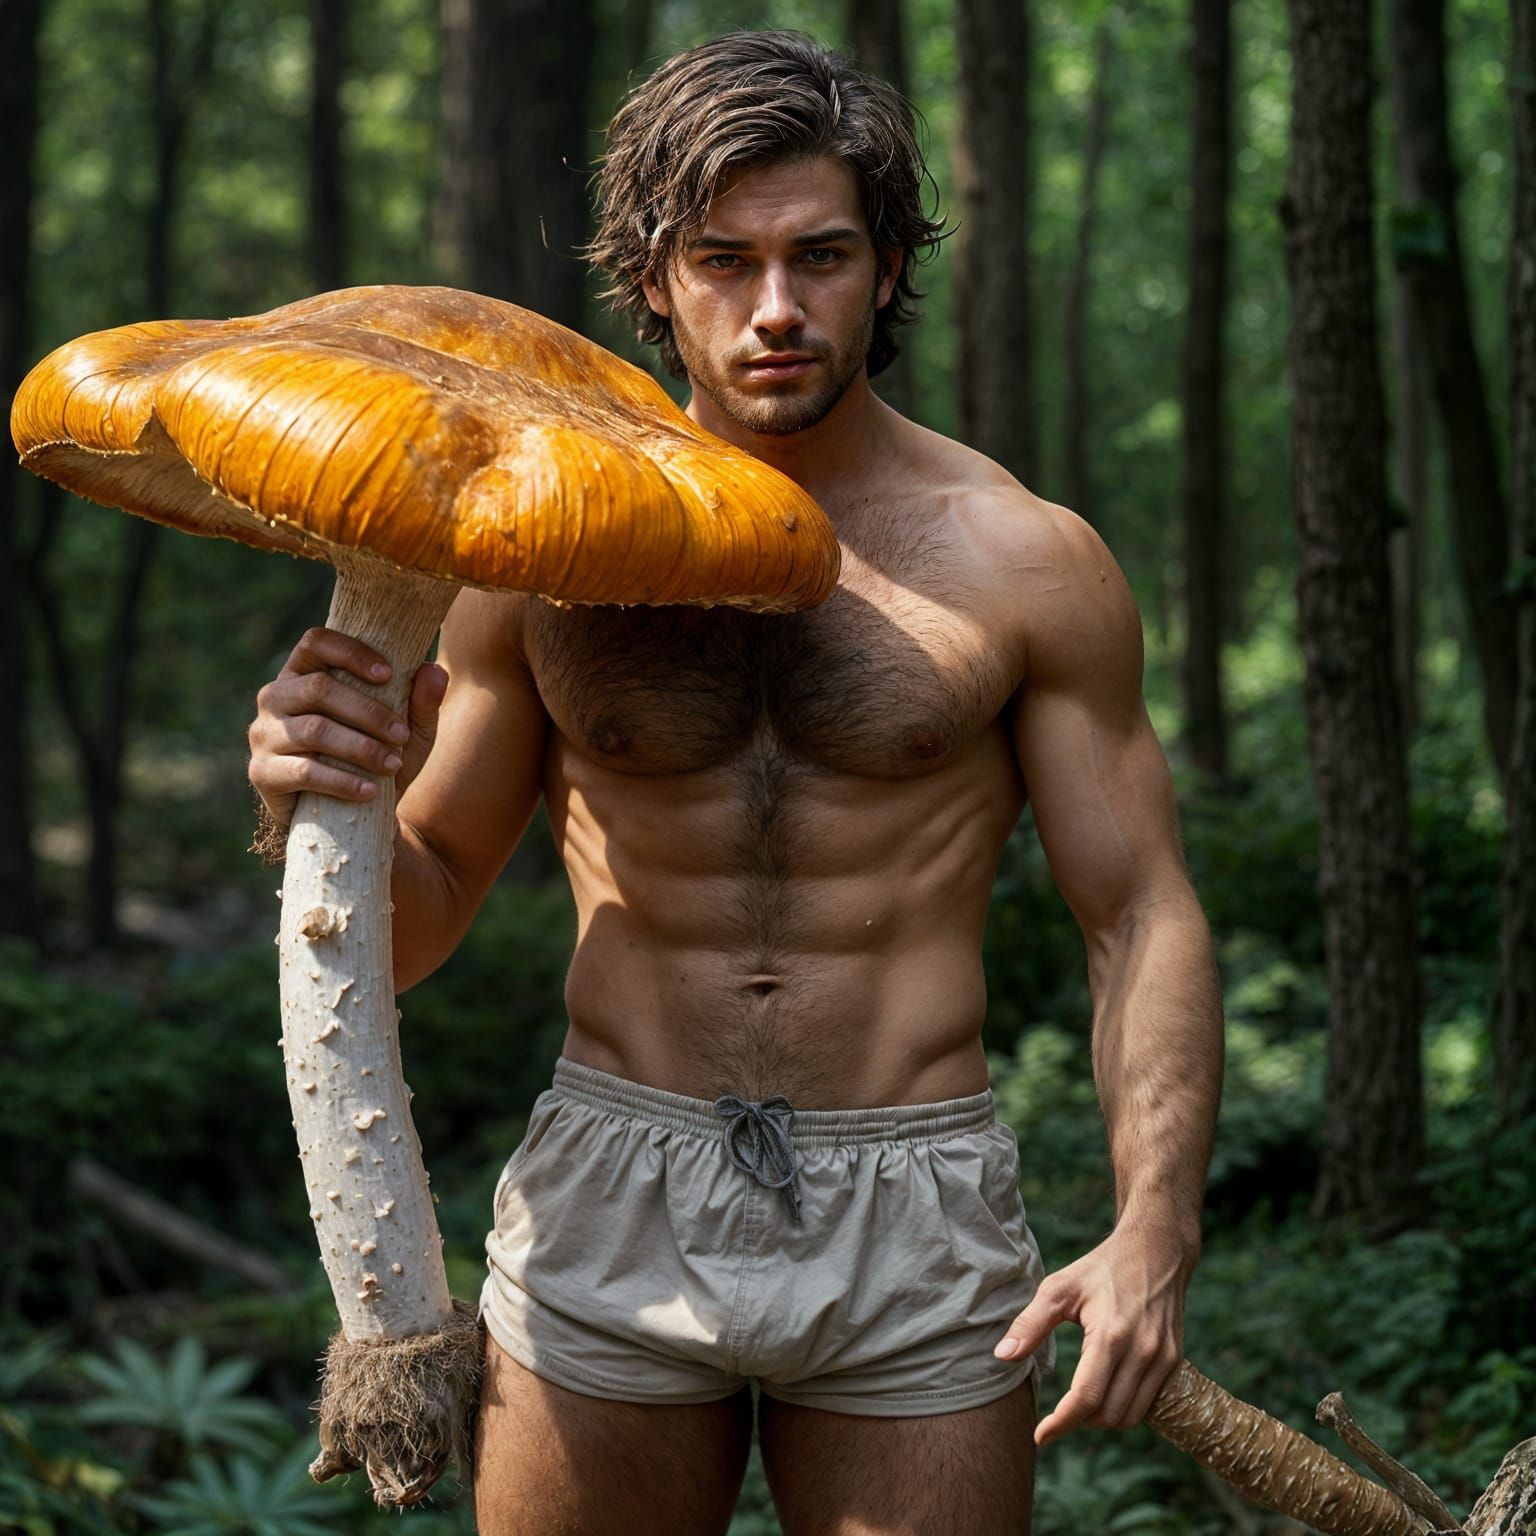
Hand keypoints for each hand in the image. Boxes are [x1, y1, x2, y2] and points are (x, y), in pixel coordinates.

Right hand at [246, 626, 448, 831]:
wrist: (350, 818)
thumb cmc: (377, 760)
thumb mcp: (409, 733)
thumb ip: (422, 703)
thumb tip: (435, 671)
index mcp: (304, 673)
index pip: (316, 642)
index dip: (351, 652)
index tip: (389, 674)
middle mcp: (276, 697)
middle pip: (319, 688)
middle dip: (368, 712)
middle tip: (402, 735)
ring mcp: (264, 733)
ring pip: (314, 730)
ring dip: (360, 748)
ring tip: (393, 764)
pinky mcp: (262, 771)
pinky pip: (304, 771)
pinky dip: (342, 780)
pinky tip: (369, 790)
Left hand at [992, 1225, 1191, 1446]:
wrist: (1156, 1250)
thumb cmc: (1101, 1268)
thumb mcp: (1059, 1288)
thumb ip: (1030, 1323)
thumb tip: (1002, 1356)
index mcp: (1110, 1334)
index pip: (1086, 1397)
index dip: (1061, 1422)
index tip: (1040, 1436)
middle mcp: (1142, 1351)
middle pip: (1108, 1414)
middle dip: (1078, 1421)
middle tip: (1058, 1414)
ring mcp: (1162, 1358)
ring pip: (1130, 1416)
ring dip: (1102, 1420)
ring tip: (1080, 1404)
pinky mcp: (1174, 1361)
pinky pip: (1148, 1404)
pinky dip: (1124, 1409)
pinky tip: (1106, 1393)